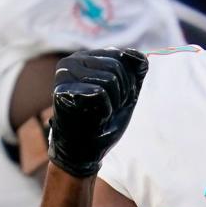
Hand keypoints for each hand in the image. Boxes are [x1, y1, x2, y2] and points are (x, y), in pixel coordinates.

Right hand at [48, 48, 147, 177]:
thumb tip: (143, 57)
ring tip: (102, 113)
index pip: (122, 55)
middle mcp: (72, 61)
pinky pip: (100, 93)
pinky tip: (94, 118)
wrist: (85, 151)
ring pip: (110, 79)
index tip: (119, 98)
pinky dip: (105, 111)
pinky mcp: (63, 91)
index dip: (129, 81)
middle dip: (122, 92)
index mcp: (86, 58)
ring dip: (114, 103)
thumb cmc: (104, 121)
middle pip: (116, 66)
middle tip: (110, 109)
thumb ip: (136, 73)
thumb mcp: (127, 92)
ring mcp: (65, 75)